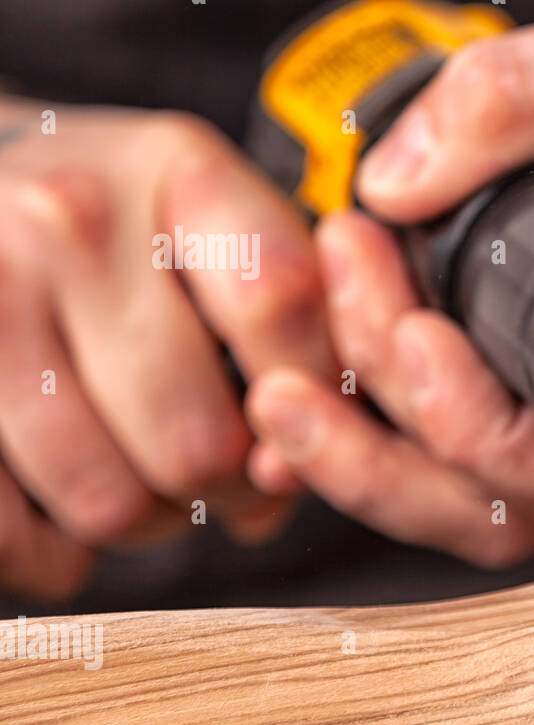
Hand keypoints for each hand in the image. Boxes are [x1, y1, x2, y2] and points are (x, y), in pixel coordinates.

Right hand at [0, 103, 335, 599]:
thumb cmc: (128, 232)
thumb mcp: (222, 229)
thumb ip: (289, 332)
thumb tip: (284, 476)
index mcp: (178, 171)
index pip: (280, 308)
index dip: (312, 401)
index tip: (305, 430)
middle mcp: (69, 220)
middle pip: (198, 440)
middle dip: (226, 487)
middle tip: (216, 470)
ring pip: (108, 501)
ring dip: (145, 522)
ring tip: (144, 478)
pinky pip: (15, 533)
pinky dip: (55, 553)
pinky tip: (65, 507)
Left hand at [247, 0, 533, 565]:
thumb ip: (525, 99)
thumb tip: (388, 185)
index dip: (479, 430)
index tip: (414, 332)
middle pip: (500, 504)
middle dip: (382, 442)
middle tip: (312, 328)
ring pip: (466, 496)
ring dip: (365, 444)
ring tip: (294, 340)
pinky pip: (452, 452)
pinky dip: (377, 422)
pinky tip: (317, 356)